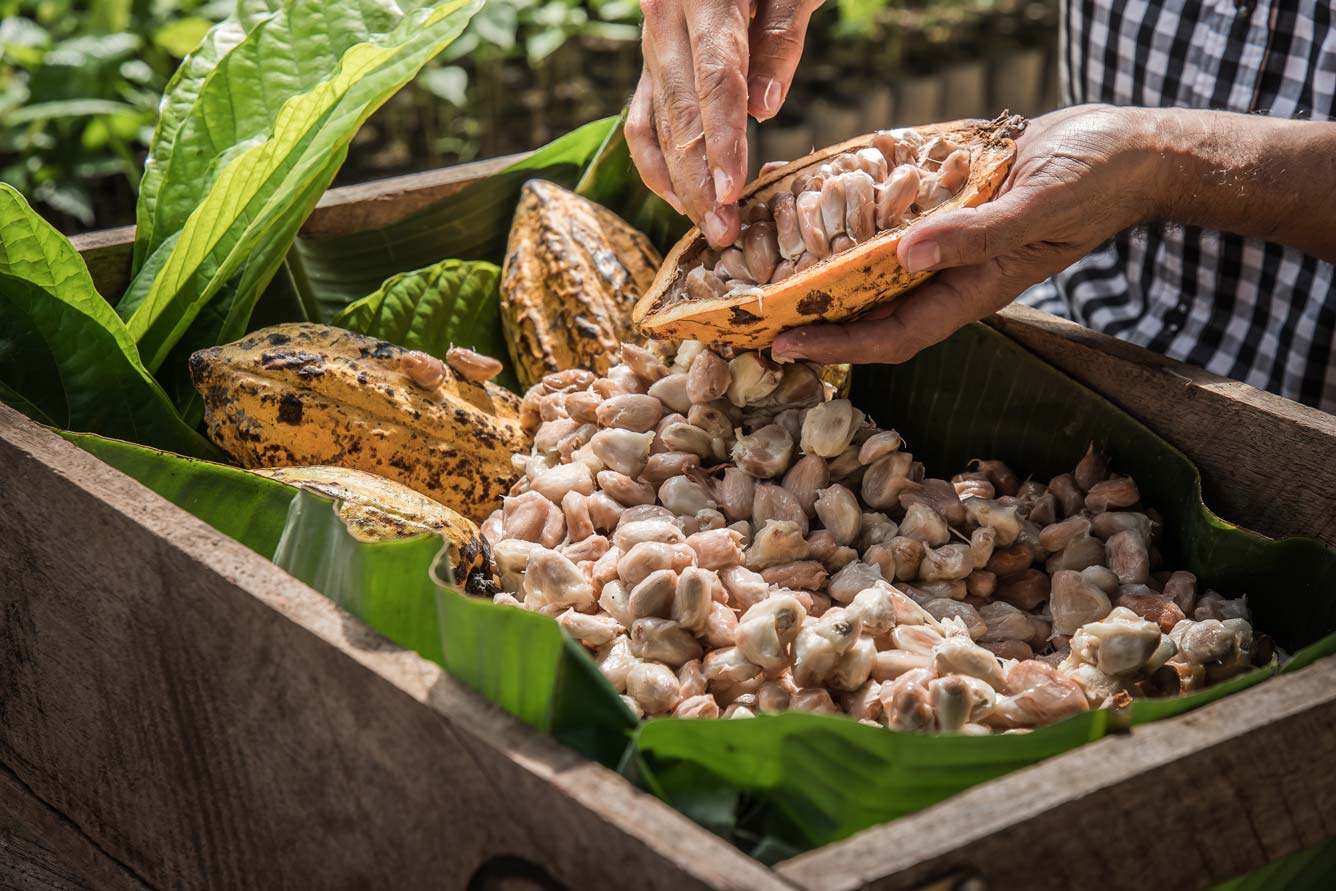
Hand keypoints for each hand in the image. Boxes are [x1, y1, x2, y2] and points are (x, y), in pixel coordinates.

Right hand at [626, 0, 822, 248]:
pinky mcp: (651, 59)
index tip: (732, 192)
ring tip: (708, 228)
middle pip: (681, 113)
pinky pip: (642, 117)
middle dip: (700, 181)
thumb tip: (762, 111)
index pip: (714, 81)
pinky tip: (678, 197)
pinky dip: (655, 160)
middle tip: (722, 233)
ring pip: (657, 122)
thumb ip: (779, 35)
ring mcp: (651, 41)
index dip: (722, 141)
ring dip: (680, 182)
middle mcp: (663, 20)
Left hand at [771, 105, 1162, 363]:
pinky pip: (886, 212)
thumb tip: (909, 256)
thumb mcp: (1039, 207)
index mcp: (970, 290)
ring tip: (762, 258)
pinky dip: (848, 206)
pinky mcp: (942, 201)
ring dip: (819, 263)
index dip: (837, 347)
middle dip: (811, 315)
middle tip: (748, 311)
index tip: (783, 346)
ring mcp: (942, 237)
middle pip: (868, 306)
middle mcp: (946, 271)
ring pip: (869, 261)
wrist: (1124, 147)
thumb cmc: (1095, 183)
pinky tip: (808, 193)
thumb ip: (978, 235)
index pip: (892, 335)